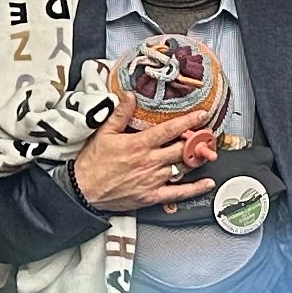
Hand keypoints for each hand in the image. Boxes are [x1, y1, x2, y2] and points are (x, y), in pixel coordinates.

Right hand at [72, 105, 212, 214]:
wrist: (83, 189)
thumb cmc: (92, 163)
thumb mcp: (103, 133)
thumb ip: (120, 114)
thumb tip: (130, 96)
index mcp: (139, 144)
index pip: (170, 130)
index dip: (189, 121)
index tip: (202, 114)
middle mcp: (150, 162)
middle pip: (182, 149)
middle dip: (198, 140)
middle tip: (208, 134)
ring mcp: (153, 180)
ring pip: (183, 168)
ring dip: (196, 160)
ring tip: (207, 152)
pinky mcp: (152, 196)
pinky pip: (178, 193)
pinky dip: (195, 189)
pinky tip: (206, 183)